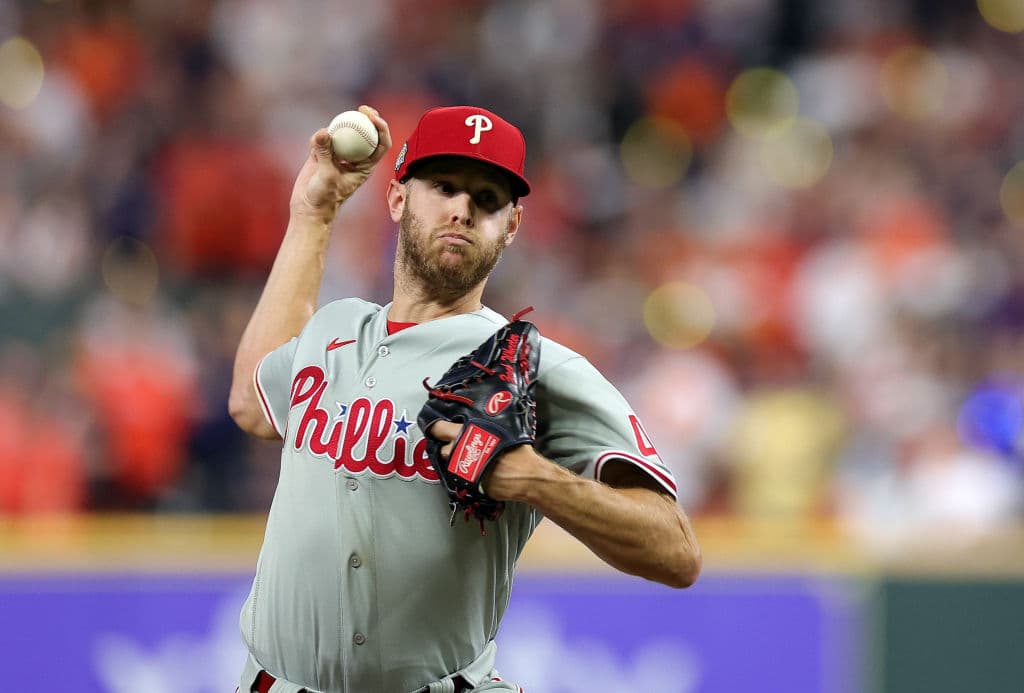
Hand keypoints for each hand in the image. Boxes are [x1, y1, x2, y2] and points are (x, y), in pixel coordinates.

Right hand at [289, 105, 392, 222]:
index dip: (382, 128)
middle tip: (362, 108)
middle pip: (366, 133)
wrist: (309, 207)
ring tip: (338, 120)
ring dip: (342, 124)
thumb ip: (325, 154)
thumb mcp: (326, 176)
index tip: (373, 118)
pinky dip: (319, 137)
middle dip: (367, 118)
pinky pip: (324, 138)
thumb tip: (324, 131)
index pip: (381, 144)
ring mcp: (339, 155)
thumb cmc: (325, 198)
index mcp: (366, 166)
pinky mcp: (323, 153)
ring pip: (344, 133)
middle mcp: (355, 158)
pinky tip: (314, 142)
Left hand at [425, 420, 540, 501]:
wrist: (525, 476)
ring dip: (459, 462)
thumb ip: (481, 429)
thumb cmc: (517, 452)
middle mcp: (460, 451)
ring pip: (451, 465)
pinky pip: (461, 477)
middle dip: (451, 449)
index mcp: (467, 433)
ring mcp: (462, 469)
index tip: (431, 428)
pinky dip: (466, 475)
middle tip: (464, 447)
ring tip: (475, 461)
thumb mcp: (500, 430)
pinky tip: (479, 472)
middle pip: (444, 449)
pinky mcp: (466, 484)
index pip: (438, 428)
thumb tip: (474, 427)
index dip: (434, 428)